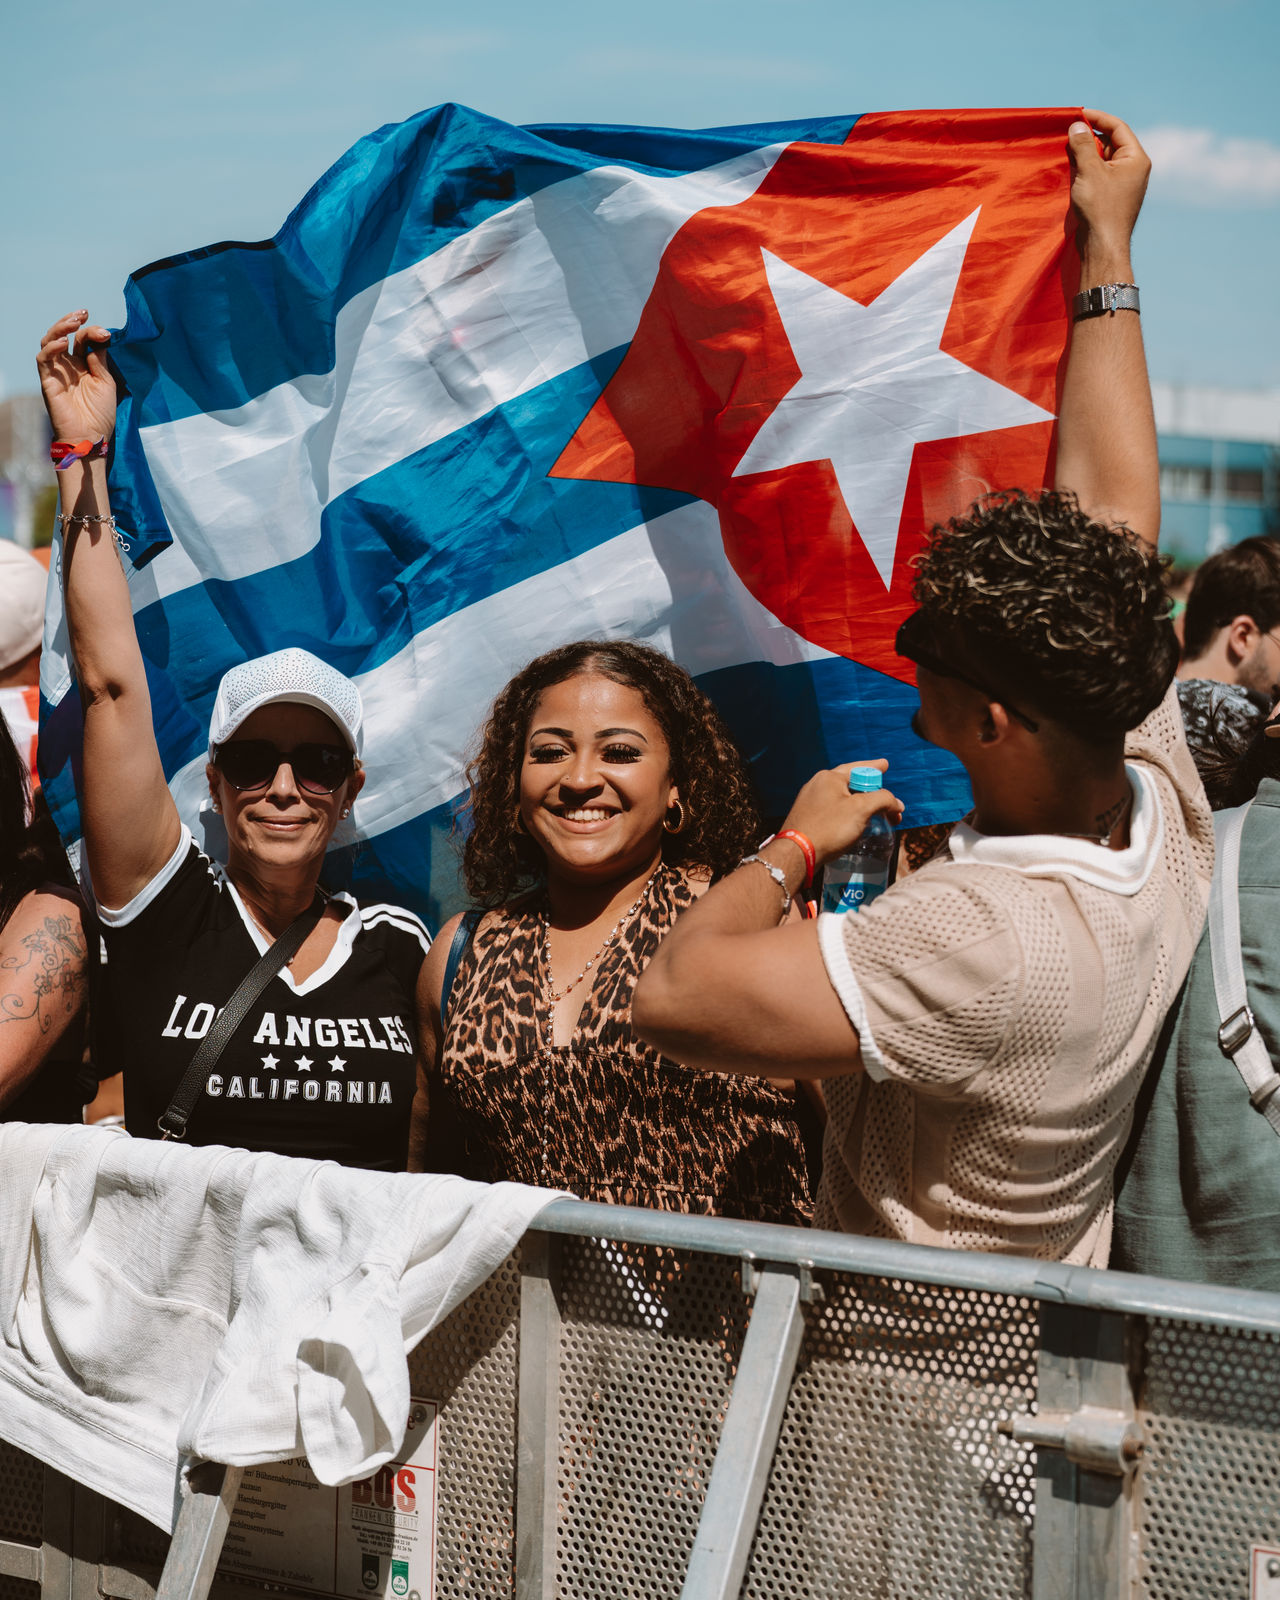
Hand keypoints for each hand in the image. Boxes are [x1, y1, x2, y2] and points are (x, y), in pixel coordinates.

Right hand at [36, 311, 116, 445]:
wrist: (91, 436)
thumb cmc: (100, 413)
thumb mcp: (106, 382)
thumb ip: (100, 360)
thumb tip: (96, 339)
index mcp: (83, 365)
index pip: (82, 340)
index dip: (91, 331)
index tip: (105, 333)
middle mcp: (68, 365)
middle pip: (63, 335)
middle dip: (71, 322)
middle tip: (83, 313)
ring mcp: (57, 372)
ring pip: (49, 342)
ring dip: (59, 328)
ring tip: (73, 322)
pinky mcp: (48, 381)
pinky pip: (43, 359)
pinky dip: (51, 348)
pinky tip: (63, 342)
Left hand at [778, 759, 903, 867]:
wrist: (798, 854)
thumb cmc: (828, 828)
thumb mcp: (861, 809)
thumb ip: (882, 800)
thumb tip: (896, 803)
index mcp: (829, 778)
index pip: (858, 768)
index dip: (874, 767)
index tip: (885, 765)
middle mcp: (818, 786)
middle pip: (853, 785)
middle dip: (874, 794)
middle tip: (889, 804)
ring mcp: (811, 803)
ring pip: (844, 800)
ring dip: (863, 807)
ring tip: (878, 818)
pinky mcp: (809, 819)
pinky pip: (834, 811)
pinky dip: (850, 815)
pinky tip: (857, 826)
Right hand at [1067, 111, 1149, 267]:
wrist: (1103, 248)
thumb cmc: (1100, 208)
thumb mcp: (1089, 172)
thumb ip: (1082, 145)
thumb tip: (1077, 126)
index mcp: (1136, 159)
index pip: (1118, 128)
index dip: (1098, 118)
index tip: (1078, 114)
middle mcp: (1133, 169)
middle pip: (1110, 143)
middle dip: (1089, 138)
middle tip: (1068, 136)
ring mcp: (1123, 185)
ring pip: (1103, 161)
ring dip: (1085, 155)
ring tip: (1067, 153)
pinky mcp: (1112, 198)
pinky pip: (1099, 176)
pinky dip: (1086, 170)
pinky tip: (1071, 172)